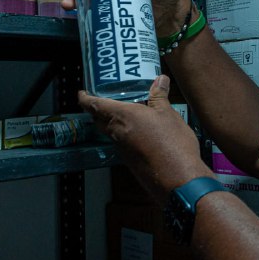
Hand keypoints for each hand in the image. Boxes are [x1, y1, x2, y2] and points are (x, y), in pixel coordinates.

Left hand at [78, 75, 213, 203]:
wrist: (177, 179)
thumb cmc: (172, 143)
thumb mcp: (168, 114)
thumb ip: (160, 96)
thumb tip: (160, 79)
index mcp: (123, 117)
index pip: (94, 105)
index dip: (84, 98)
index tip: (81, 93)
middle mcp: (117, 133)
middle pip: (99, 119)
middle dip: (97, 109)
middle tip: (103, 98)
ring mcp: (123, 149)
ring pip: (110, 132)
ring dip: (112, 121)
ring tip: (124, 110)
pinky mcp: (130, 161)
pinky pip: (121, 142)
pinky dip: (124, 133)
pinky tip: (138, 130)